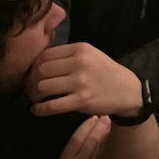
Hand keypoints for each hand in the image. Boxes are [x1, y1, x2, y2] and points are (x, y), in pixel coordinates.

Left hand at [27, 43, 142, 117]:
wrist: (127, 91)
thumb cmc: (106, 72)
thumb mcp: (91, 55)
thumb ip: (68, 56)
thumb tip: (38, 64)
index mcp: (80, 49)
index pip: (45, 55)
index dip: (33, 66)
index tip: (32, 75)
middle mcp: (79, 63)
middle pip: (41, 70)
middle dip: (30, 81)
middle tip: (30, 88)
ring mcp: (80, 82)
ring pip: (43, 87)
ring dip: (33, 95)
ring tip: (35, 99)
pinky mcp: (81, 101)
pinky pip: (52, 105)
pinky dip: (39, 109)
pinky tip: (37, 110)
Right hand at [43, 115, 109, 158]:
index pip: (75, 140)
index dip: (85, 127)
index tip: (91, 117)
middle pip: (90, 140)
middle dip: (98, 126)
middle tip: (105, 114)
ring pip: (99, 147)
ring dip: (104, 133)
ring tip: (110, 122)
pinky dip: (108, 148)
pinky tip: (112, 140)